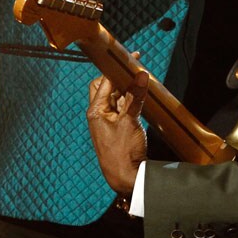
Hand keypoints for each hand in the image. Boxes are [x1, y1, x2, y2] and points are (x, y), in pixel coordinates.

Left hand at [86, 72, 147, 195]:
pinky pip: (123, 108)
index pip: (104, 81)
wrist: (126, 179)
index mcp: (95, 111)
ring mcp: (108, 122)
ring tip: (142, 81)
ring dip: (127, 89)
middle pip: (106, 87)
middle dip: (119, 77)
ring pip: (116, 97)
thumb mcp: (130, 122)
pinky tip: (141, 97)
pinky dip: (131, 100)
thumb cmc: (122, 153)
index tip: (130, 58)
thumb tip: (141, 75)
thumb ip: (135, 97)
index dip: (116, 68)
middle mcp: (99, 114)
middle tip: (135, 69)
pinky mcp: (118, 128)